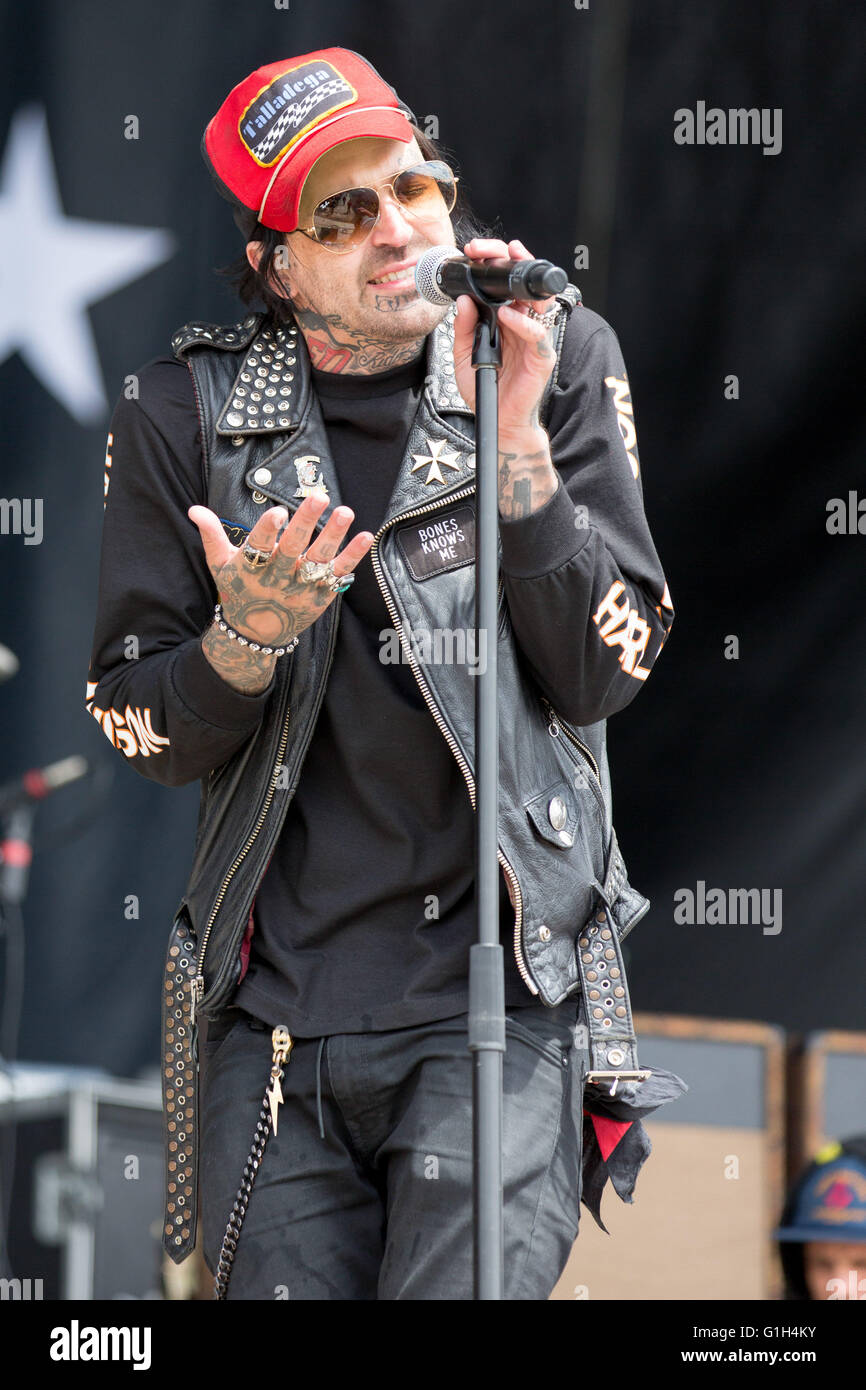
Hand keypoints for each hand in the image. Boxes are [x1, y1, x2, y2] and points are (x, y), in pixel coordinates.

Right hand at [188, 494, 373, 690]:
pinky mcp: (321, 595)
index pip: (258, 547)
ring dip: (334, 535)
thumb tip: (194, 509)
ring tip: (346, 511)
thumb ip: (212, 535)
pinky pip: (339, 574)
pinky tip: (366, 536)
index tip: (277, 512)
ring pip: (319, 560)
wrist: (256, 635)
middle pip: (293, 548)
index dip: (267, 530)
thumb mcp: (220, 565)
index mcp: (251, 568)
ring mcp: (302, 587)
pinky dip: (353, 556)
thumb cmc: (238, 591)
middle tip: (319, 497)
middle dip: (306, 522)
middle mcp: (278, 578)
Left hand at [451, 237, 558, 438]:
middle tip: (494, 251)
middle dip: (514, 261)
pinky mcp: (541, 357)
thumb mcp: (464, 355)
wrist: (497, 419)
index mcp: (506, 319)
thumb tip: (463, 300)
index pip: (507, 283)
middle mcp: (523, 324)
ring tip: (508, 273)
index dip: (497, 263)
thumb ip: (464, 328)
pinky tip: (506, 315)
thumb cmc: (485, 388)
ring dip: (526, 284)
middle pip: (526, 284)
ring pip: (540, 302)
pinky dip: (522, 322)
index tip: (477, 252)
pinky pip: (536, 334)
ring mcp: (534, 339)